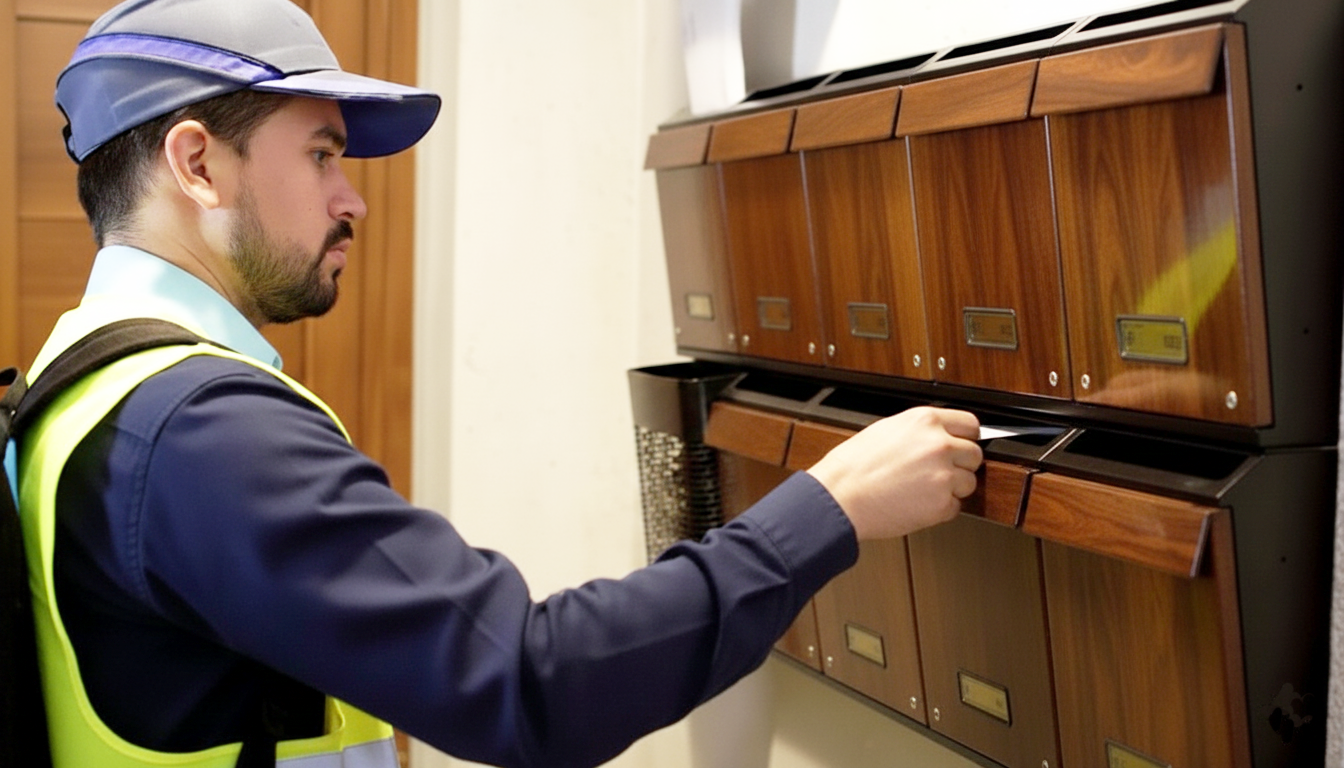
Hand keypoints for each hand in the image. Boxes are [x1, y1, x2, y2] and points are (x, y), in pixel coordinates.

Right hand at [806, 406, 981, 539]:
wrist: (840, 497)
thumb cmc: (853, 467)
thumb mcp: (886, 430)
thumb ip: (919, 431)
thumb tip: (940, 436)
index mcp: (925, 420)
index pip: (970, 425)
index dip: (966, 438)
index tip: (962, 445)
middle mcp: (938, 444)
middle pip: (974, 455)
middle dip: (960, 464)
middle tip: (938, 472)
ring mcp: (943, 475)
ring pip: (969, 482)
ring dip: (952, 488)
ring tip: (923, 490)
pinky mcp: (941, 504)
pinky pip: (955, 507)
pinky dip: (941, 509)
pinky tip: (918, 503)